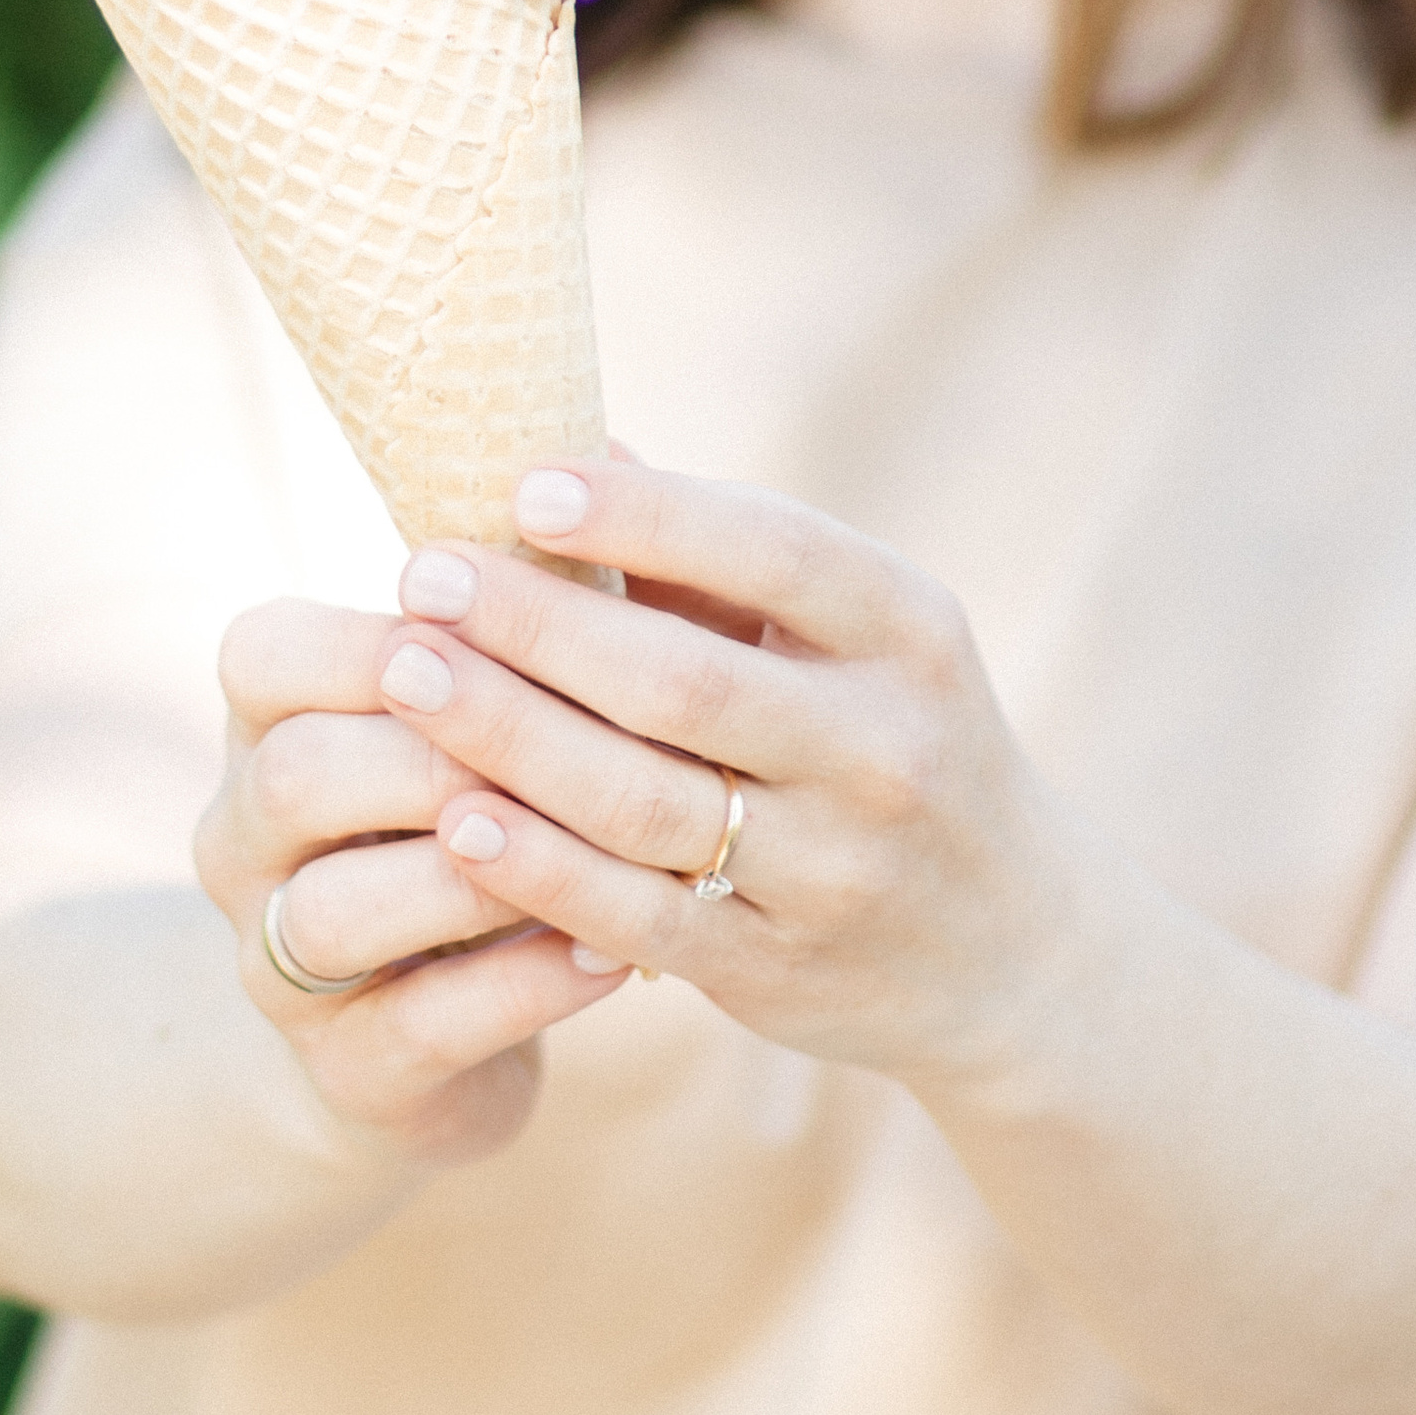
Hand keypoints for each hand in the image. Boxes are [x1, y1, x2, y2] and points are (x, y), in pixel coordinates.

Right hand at [193, 594, 633, 1168]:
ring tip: (600, 850)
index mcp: (260, 725)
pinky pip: (422, 1027)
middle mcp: (240, 840)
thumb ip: (513, 606)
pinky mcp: (345, 1071)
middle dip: (440, 750)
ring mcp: (277, 964)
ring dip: (478, 873)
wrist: (426, 1030)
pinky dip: (526, 986)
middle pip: (297, 772)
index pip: (268, 653)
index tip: (498, 622)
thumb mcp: (466, 706)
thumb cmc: (469, 804)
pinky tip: (616, 952)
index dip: (382, 634)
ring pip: (338, 909)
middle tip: (569, 739)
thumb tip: (611, 450)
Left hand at [371, 457, 1080, 1091]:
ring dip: (506, 736)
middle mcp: (885, 748)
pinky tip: (456, 815)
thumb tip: (577, 440)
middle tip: (420, 573)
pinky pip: (637, 915)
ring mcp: (836, 871)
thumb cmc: (891, 735)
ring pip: (643, 802)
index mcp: (909, 629)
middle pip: (682, 681)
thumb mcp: (856, 633)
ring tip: (404, 674)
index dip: (644, 514)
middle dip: (535, 624)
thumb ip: (721, 552)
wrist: (1011, 948)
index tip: (523, 483)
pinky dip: (539, 868)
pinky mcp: (780, 973)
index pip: (770, 550)